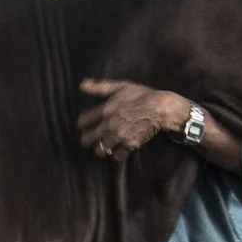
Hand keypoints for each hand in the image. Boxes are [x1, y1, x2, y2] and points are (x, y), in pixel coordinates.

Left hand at [77, 79, 192, 159]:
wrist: (159, 108)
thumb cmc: (141, 95)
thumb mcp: (120, 86)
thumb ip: (100, 87)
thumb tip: (82, 85)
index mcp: (104, 110)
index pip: (83, 120)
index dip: (82, 124)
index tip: (83, 125)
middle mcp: (108, 125)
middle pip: (88, 139)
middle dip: (87, 140)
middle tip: (89, 140)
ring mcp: (118, 137)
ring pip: (101, 150)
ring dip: (101, 149)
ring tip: (104, 147)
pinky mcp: (129, 145)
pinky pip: (118, 156)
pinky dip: (117, 155)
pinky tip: (118, 151)